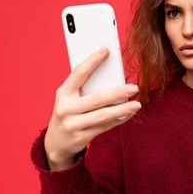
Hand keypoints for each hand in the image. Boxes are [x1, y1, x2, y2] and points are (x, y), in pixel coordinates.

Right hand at [44, 47, 141, 170]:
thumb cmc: (68, 113)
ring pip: (102, 115)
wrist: (56, 143)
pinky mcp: (81, 138)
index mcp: (63, 93)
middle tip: (134, 87)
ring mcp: (72, 125)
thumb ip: (85, 88)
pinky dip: (119, 120)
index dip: (92, 61)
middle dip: (117, 92)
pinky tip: (129, 114)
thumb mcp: (69, 99)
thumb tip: (113, 77)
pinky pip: (104, 127)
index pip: (78, 74)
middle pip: (96, 98)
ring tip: (137, 104)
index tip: (106, 50)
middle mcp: (65, 109)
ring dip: (122, 109)